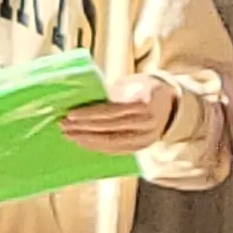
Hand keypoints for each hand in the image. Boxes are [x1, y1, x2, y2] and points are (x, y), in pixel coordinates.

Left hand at [58, 74, 175, 152]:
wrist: (170, 101)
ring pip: (112, 142)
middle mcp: (148, 123)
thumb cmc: (142, 87)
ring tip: (69, 135)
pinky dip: (98, 147)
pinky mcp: (143, 147)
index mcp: (144, 103)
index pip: (111, 111)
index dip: (89, 114)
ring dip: (87, 140)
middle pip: (109, 129)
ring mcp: (147, 137)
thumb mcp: (128, 83)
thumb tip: (78, 100)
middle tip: (62, 126)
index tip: (69, 114)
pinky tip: (83, 142)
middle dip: (83, 129)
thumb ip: (108, 93)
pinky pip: (117, 149)